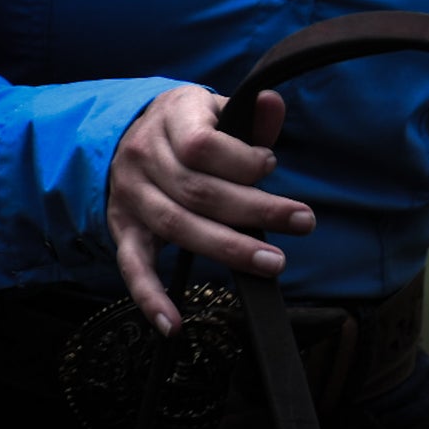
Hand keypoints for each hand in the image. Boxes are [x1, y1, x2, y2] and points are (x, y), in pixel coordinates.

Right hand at [106, 85, 315, 335]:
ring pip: (177, 227)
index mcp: (171, 118)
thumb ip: (250, 116)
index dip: (242, 160)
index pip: (202, 145)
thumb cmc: (191, 124)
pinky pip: (132, 267)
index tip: (270, 165)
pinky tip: (174, 325)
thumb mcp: (218, 108)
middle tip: (304, 221)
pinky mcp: (125, 230)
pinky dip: (150, 298)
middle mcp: (144, 158)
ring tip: (274, 263)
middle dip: (256, 210)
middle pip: (199, 191)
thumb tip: (273, 103)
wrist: (127, 132)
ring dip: (227, 249)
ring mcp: (131, 197)